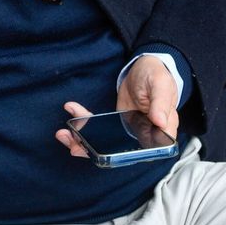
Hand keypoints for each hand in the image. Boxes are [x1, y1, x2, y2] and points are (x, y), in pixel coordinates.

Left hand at [55, 55, 179, 157]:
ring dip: (82, 141)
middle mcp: (145, 135)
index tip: (101, 152)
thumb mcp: (160, 85)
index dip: (123, 157)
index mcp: (161, 131)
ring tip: (64, 133)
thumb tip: (160, 122)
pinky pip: (98, 128)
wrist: (144, 67)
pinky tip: (72, 110)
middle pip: (120, 152)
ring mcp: (128, 131)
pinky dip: (84, 122)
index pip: (146, 152)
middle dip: (94, 151)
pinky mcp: (115, 124)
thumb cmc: (156, 75)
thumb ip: (161, 103)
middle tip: (74, 146)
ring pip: (105, 143)